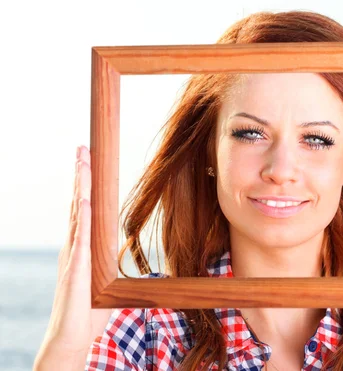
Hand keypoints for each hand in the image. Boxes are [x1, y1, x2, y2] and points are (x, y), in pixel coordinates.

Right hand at [34, 146, 112, 368]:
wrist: (71, 337)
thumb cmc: (88, 311)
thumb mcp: (104, 281)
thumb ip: (109, 263)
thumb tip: (125, 253)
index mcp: (80, 248)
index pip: (84, 209)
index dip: (86, 185)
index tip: (88, 162)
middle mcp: (72, 247)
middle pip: (77, 203)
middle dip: (80, 176)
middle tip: (82, 149)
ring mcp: (72, 257)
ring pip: (76, 214)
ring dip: (80, 187)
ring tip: (82, 163)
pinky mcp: (75, 271)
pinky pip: (79, 240)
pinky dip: (82, 219)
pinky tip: (84, 201)